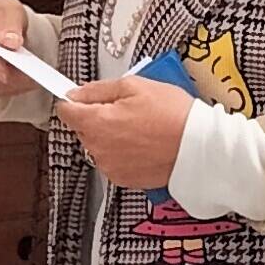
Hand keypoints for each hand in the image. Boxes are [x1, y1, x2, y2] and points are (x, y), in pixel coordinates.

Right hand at [0, 0, 40, 101]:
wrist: (9, 33)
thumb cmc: (4, 18)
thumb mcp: (10, 10)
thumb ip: (10, 23)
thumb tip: (9, 41)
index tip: (3, 71)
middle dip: (0, 75)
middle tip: (25, 76)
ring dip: (7, 84)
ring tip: (29, 79)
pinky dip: (8, 89)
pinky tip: (23, 83)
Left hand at [55, 74, 193, 191]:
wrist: (198, 148)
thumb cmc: (173, 115)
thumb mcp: (135, 86)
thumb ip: (98, 89)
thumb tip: (77, 92)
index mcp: (96, 123)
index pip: (66, 111)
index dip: (75, 101)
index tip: (83, 98)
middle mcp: (97, 148)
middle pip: (83, 128)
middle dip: (98, 117)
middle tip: (127, 109)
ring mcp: (109, 166)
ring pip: (98, 145)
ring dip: (110, 136)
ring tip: (139, 127)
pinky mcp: (122, 178)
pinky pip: (112, 160)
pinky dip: (122, 152)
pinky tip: (143, 143)